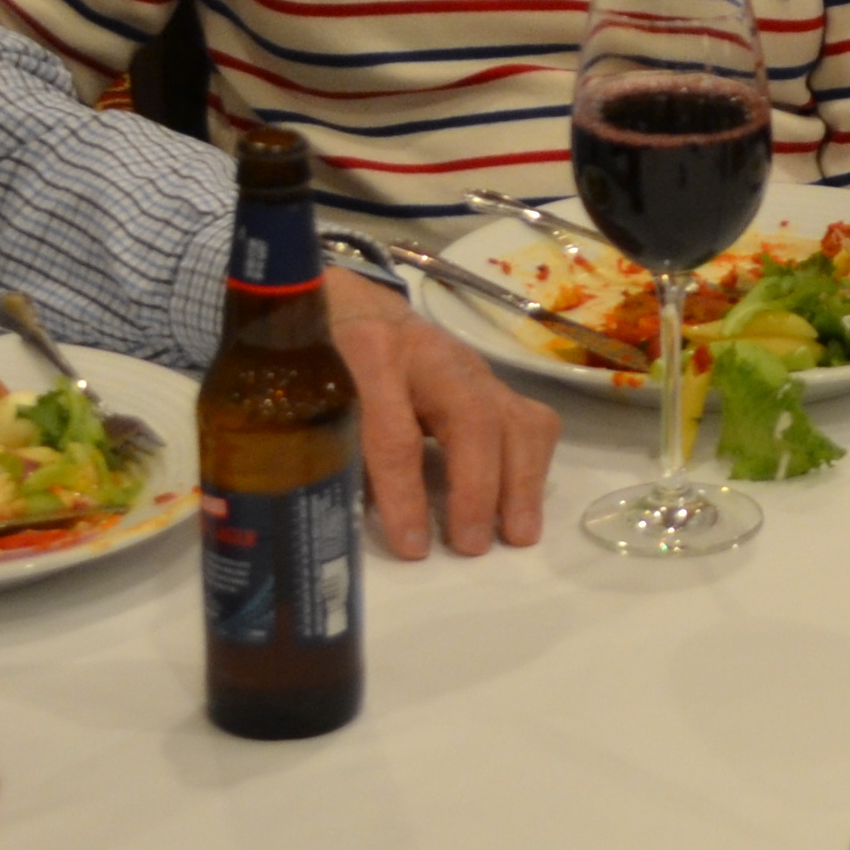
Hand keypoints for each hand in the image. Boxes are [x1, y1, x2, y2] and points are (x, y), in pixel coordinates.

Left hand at [325, 274, 558, 556]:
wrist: (361, 303)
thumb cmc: (330, 354)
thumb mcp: (315, 393)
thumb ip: (330, 447)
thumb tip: (342, 525)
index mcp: (371, 354)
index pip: (395, 430)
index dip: (405, 492)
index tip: (413, 546)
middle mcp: (433, 355)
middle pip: (473, 420)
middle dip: (477, 488)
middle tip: (471, 546)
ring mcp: (473, 368)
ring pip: (516, 417)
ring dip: (522, 483)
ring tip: (517, 535)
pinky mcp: (496, 384)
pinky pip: (533, 421)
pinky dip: (534, 467)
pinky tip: (523, 505)